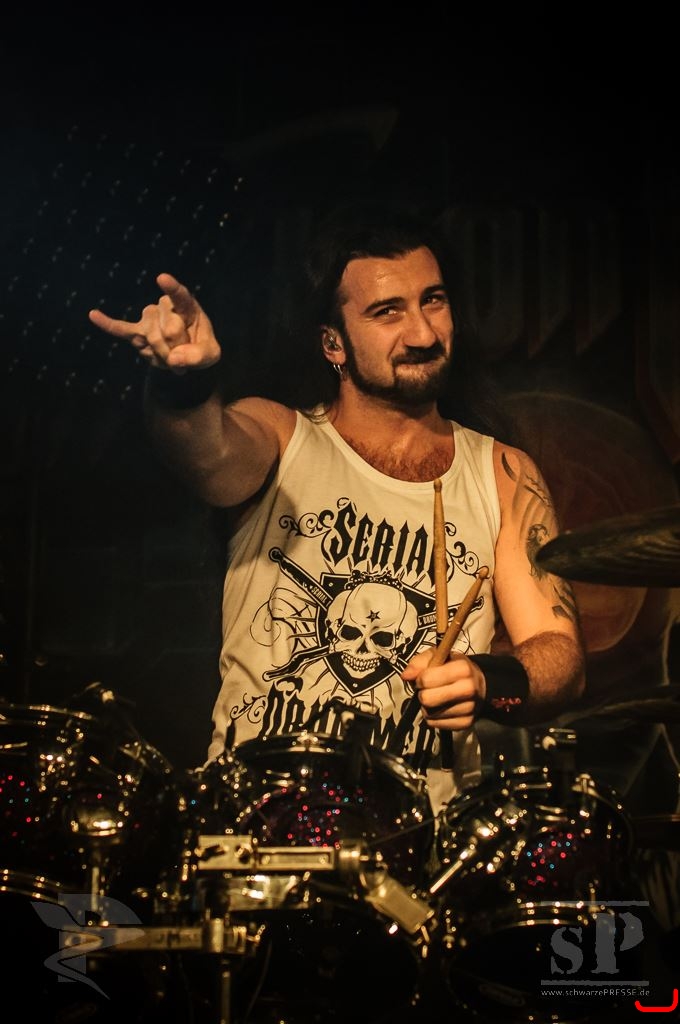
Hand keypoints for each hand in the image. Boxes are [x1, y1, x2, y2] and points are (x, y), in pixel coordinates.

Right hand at [88, 273, 220, 373]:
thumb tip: (175, 359)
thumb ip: (198, 356)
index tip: (162, 279)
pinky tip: (93, 315)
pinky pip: (121, 328)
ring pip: (153, 340)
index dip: (172, 288)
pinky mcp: (136, 332)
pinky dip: (107, 324)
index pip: (179, 295)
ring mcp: (148, 318)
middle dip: (179, 350)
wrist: (186, 355)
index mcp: (187, 306)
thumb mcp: (210, 354)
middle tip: (184, 353)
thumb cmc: (200, 347)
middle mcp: (165, 307)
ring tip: (172, 356)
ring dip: (164, 356)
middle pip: (169, 331)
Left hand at [401, 649, 485, 730]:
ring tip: (436, 697)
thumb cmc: (454, 667)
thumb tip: (406, 676)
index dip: (420, 679)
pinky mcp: (465, 723)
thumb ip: (419, 662)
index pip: (426, 679)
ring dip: (427, 706)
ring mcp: (469, 708)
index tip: (425, 677)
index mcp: (462, 669)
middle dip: (423, 693)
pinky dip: (433, 717)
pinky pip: (435, 724)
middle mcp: (468, 689)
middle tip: (428, 689)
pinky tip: (441, 707)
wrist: (479, 684)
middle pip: (427, 699)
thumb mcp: (438, 656)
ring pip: (430, 714)